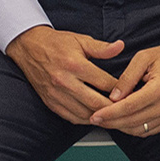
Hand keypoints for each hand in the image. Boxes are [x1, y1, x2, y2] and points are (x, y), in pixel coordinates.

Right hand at [7, 26, 126, 123]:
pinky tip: (96, 117)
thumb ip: (102, 48)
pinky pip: (72, 117)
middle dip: (114, 108)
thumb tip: (121, 46)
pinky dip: (86, 119)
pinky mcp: (50, 102)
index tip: (131, 92)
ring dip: (101, 117)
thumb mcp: (80, 40)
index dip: (121, 90)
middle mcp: (65, 82)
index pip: (104, 83)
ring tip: (115, 116)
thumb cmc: (56, 43)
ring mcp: (56, 94)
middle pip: (96, 103)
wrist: (28, 47)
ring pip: (85, 114)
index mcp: (75, 65)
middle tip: (127, 109)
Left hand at [91, 41, 159, 138]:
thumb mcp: (144, 57)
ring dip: (121, 127)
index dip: (110, 113)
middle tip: (95, 120)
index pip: (129, 106)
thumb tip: (113, 96)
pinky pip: (149, 131)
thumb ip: (127, 77)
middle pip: (133, 121)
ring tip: (106, 121)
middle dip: (111, 122)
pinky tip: (122, 123)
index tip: (95, 115)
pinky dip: (133, 129)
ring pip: (140, 129)